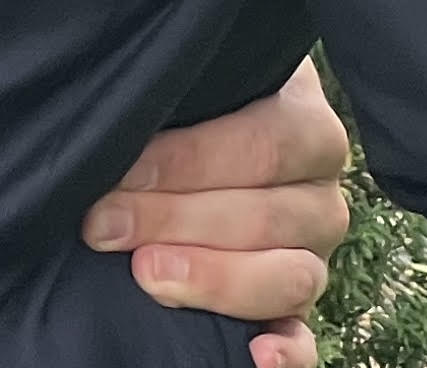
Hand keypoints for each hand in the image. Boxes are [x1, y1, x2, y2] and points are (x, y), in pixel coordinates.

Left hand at [80, 57, 350, 367]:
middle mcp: (321, 194)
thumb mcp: (196, 85)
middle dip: (174, 220)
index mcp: (307, 126)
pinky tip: (255, 355)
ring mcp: (314, 256)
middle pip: (266, 216)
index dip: (191, 161)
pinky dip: (287, 353)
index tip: (122, 171)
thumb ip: (173, 90)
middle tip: (105, 223)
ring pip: (290, 278)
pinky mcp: (297, 310)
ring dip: (213, 279)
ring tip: (146, 273)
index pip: (266, 144)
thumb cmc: (189, 106)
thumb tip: (117, 109)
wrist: (201, 142)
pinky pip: (306, 340)